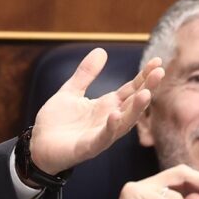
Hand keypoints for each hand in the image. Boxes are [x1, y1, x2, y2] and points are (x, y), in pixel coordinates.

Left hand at [27, 48, 163, 174]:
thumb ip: (86, 74)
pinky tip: (115, 115)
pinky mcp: (88, 148)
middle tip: (160, 72)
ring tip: (146, 93)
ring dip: (136, 109)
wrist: (37, 146)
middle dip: (147, 88)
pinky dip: (110, 128)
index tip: (157, 61)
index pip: (130, 89)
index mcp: (106, 106)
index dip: (144, 76)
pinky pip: (102, 138)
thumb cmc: (56, 122)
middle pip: (133, 104)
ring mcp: (101, 135)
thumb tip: (101, 50)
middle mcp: (109, 120)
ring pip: (124, 123)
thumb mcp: (71, 92)